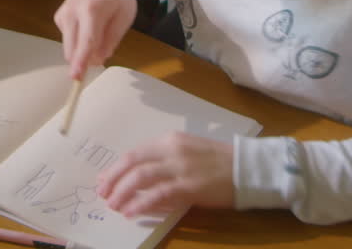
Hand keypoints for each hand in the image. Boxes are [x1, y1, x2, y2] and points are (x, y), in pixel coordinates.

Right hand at [54, 0, 136, 79]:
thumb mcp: (125, 16)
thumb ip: (112, 38)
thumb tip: (99, 59)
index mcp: (93, 10)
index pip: (86, 41)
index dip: (81, 61)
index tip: (75, 77)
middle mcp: (73, 12)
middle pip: (72, 48)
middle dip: (84, 59)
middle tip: (103, 49)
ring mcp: (63, 14)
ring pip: (68, 46)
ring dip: (82, 49)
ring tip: (98, 30)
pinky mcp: (58, 17)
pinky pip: (68, 39)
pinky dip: (78, 40)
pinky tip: (88, 25)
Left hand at [97, 132, 234, 217]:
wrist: (248, 167)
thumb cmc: (220, 160)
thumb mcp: (188, 151)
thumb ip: (165, 160)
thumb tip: (138, 176)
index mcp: (170, 140)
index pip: (135, 153)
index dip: (116, 167)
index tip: (104, 179)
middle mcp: (172, 150)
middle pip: (132, 163)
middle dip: (113, 179)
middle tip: (102, 194)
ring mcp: (181, 167)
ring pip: (141, 177)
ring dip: (122, 192)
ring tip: (113, 205)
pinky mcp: (190, 186)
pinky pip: (158, 194)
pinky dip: (141, 204)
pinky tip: (131, 212)